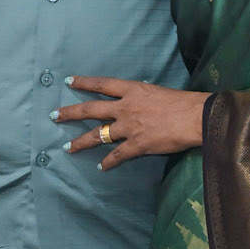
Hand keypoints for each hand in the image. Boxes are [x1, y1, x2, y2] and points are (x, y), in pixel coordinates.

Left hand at [52, 76, 207, 170]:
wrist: (195, 117)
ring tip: (68, 147)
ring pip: (98, 135)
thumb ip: (143, 98)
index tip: (68, 81)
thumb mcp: (158, 92)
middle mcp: (125, 107)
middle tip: (54, 116)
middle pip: (91, 109)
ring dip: (81, 142)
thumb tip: (139, 102)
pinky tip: (102, 167)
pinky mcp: (137, 145)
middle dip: (70, 113)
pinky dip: (109, 162)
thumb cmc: (183, 102)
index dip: (84, 83)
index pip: (102, 84)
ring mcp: (129, 127)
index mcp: (132, 90)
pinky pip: (117, 155)